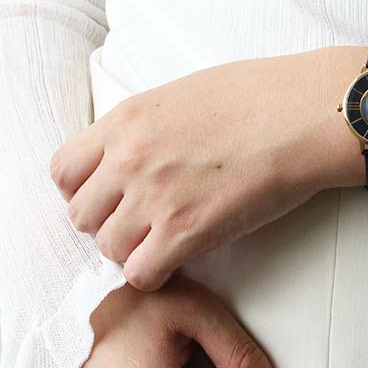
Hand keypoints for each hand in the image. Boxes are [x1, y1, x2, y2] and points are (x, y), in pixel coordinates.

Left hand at [50, 46, 364, 290]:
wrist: (304, 114)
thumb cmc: (260, 95)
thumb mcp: (185, 93)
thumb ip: (148, 125)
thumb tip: (138, 150)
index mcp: (127, 119)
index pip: (63, 171)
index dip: (82, 191)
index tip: (106, 198)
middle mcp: (129, 159)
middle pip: (80, 216)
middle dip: (106, 224)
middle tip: (139, 223)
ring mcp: (154, 196)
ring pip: (108, 249)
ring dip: (132, 250)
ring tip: (164, 241)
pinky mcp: (186, 231)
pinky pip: (141, 274)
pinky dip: (155, 273)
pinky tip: (179, 257)